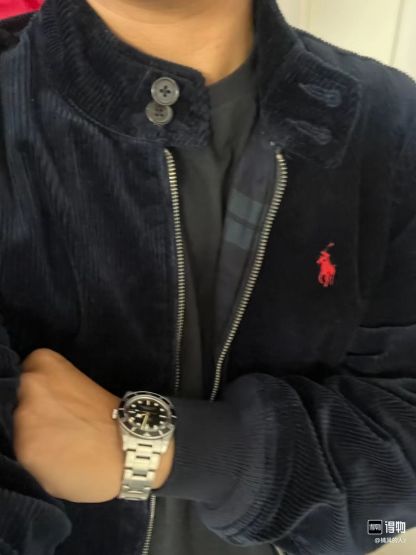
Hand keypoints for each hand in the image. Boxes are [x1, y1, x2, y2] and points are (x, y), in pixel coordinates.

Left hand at [13, 348, 173, 501]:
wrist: (129, 448)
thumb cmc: (109, 417)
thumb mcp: (76, 387)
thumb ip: (47, 392)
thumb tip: (29, 408)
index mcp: (44, 365)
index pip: (20, 374)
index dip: (34, 391)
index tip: (49, 402)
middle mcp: (30, 386)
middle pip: (14, 402)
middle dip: (31, 413)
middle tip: (56, 426)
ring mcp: (24, 417)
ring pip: (15, 429)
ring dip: (30, 437)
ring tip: (58, 446)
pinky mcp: (24, 449)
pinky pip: (21, 455)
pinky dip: (33, 460)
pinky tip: (56, 461)